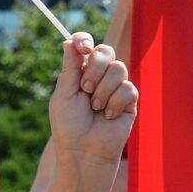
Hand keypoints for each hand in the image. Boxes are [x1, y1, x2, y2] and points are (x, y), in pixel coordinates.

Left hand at [48, 33, 136, 167]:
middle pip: (105, 51)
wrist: (85, 151)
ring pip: (118, 68)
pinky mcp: (129, 100)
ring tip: (96, 108)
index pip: (85, 45)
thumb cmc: (69, 126)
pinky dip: (115, 103)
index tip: (82, 46)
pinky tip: (108, 116)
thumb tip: (68, 41)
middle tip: (85, 89)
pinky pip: (128, 88)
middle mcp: (98, 76)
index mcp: (79, 72)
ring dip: (103, 90)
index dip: (85, 40)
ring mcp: (115, 87)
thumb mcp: (63, 94)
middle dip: (94, 69)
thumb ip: (69, 67)